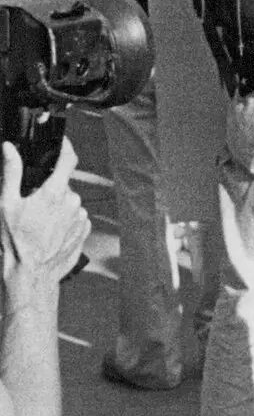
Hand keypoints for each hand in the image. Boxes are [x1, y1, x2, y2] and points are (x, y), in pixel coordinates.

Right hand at [0, 139, 90, 303]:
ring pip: (68, 201)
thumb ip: (11, 172)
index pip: (68, 158)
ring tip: (38, 222)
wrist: (31, 273)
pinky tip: (48, 231)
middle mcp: (72, 201)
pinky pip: (74, 216)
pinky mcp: (84, 229)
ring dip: (56, 206)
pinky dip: (63, 219)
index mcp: (54, 192)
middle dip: (48, 188)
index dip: (65, 146)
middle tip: (31, 203)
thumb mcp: (5, 204)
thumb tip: (9, 149)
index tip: (60, 142)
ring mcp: (80, 216)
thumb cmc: (16, 242)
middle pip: (62, 184)